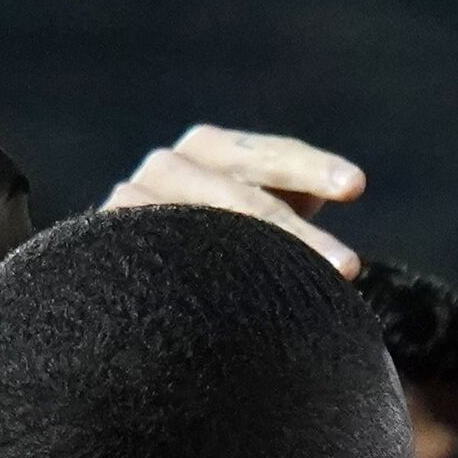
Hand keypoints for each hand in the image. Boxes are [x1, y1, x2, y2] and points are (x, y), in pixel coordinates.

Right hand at [104, 127, 367, 274]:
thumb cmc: (221, 253)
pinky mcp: (101, 238)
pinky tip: (226, 308)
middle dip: (294, 231)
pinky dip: (192, 279)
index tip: (355, 185)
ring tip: (296, 297)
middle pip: (237, 192)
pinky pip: (151, 253)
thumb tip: (345, 208)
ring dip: (252, 260)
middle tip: (348, 267)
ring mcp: (131, 199)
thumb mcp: (258, 223)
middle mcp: (169, 164)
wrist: (129, 290)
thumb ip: (291, 207)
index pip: (268, 155)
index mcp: (213, 149)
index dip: (311, 168)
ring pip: (198, 225)